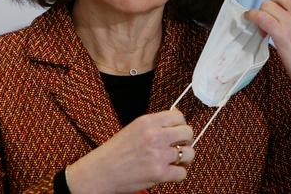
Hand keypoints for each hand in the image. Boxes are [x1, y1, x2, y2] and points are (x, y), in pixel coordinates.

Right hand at [66, 110, 194, 193]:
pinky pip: (182, 173)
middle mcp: (155, 136)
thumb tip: (175, 123)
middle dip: (186, 140)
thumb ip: (154, 125)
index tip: (177, 131)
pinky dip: (178, 174)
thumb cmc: (115, 151)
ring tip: (176, 161)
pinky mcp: (159, 173)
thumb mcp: (133, 128)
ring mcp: (158, 155)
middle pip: (188, 132)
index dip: (180, 124)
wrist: (101, 171)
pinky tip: (170, 172)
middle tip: (179, 146)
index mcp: (148, 122)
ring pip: (189, 153)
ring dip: (185, 158)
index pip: (178, 116)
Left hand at [244, 0, 290, 134]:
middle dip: (269, 9)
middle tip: (268, 25)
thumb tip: (277, 13)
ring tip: (264, 31)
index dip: (279, 7)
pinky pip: (260, 16)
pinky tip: (248, 20)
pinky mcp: (282, 32)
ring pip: (266, 6)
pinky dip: (251, 16)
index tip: (277, 20)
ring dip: (261, 15)